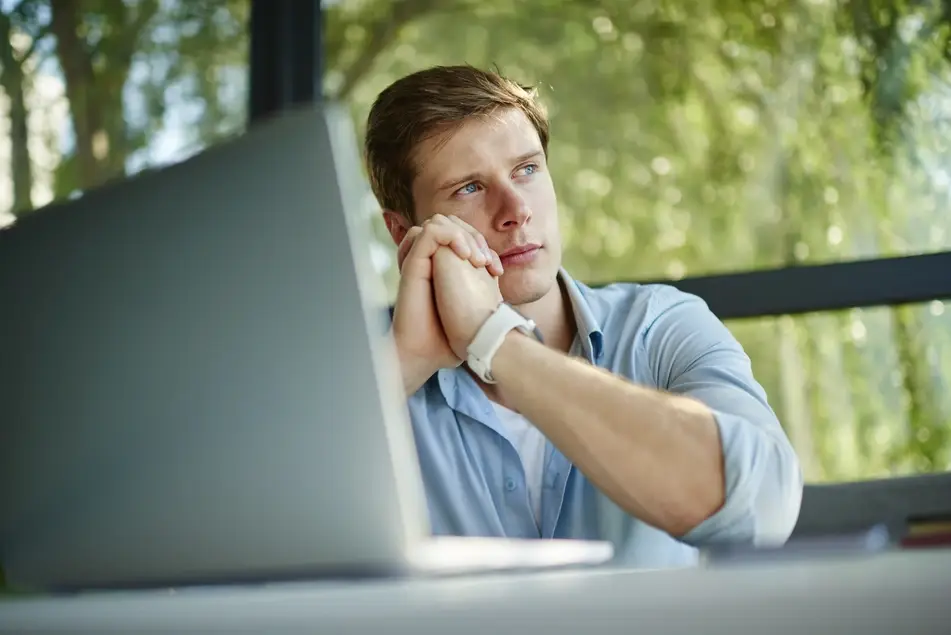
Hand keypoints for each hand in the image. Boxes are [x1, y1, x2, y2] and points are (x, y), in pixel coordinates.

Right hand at [392, 215, 502, 393]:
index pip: (461, 235)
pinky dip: (450, 235)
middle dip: (474, 236)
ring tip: (476, 259)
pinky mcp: (413, 263)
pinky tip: (465, 255)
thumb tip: (502, 292)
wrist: (427, 352)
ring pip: (439, 222)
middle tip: (487, 262)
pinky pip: (428, 231)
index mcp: (441, 268)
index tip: (497, 271)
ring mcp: (419, 260)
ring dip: (463, 235)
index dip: (482, 245)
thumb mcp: (473, 311)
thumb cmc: (448, 339)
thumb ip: (482, 296)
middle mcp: (428, 261)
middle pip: (451, 223)